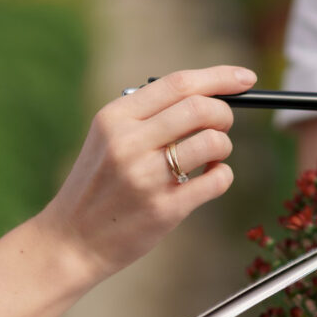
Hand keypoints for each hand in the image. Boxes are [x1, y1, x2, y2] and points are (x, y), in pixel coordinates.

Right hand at [37, 66, 256, 280]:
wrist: (72, 240)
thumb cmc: (98, 186)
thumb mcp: (107, 139)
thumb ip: (147, 116)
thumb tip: (206, 95)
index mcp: (114, 118)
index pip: (177, 84)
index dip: (219, 77)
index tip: (245, 77)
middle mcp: (128, 143)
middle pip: (200, 108)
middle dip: (224, 113)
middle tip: (223, 125)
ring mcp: (146, 177)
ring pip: (213, 142)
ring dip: (223, 146)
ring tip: (211, 156)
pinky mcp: (164, 209)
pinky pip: (216, 180)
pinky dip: (222, 176)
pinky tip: (207, 179)